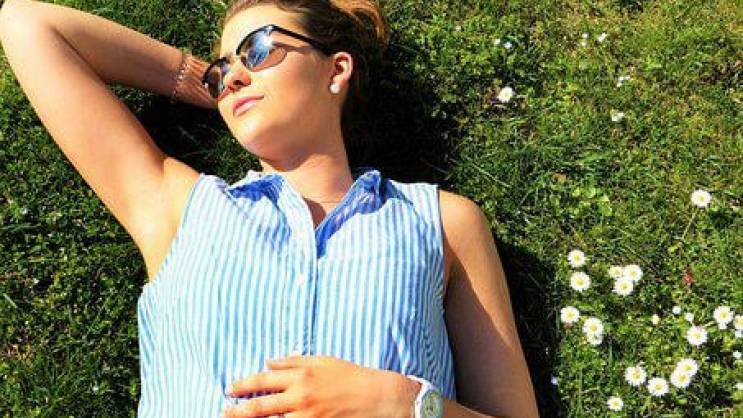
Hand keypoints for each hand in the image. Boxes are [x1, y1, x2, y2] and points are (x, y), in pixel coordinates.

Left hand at [222, 354, 418, 417]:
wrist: (378, 397)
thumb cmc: (351, 376)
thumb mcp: (322, 361)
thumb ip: (293, 361)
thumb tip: (268, 361)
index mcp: (301, 376)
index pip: (263, 380)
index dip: (243, 385)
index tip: (230, 389)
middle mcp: (300, 398)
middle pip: (259, 407)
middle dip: (237, 410)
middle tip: (224, 411)